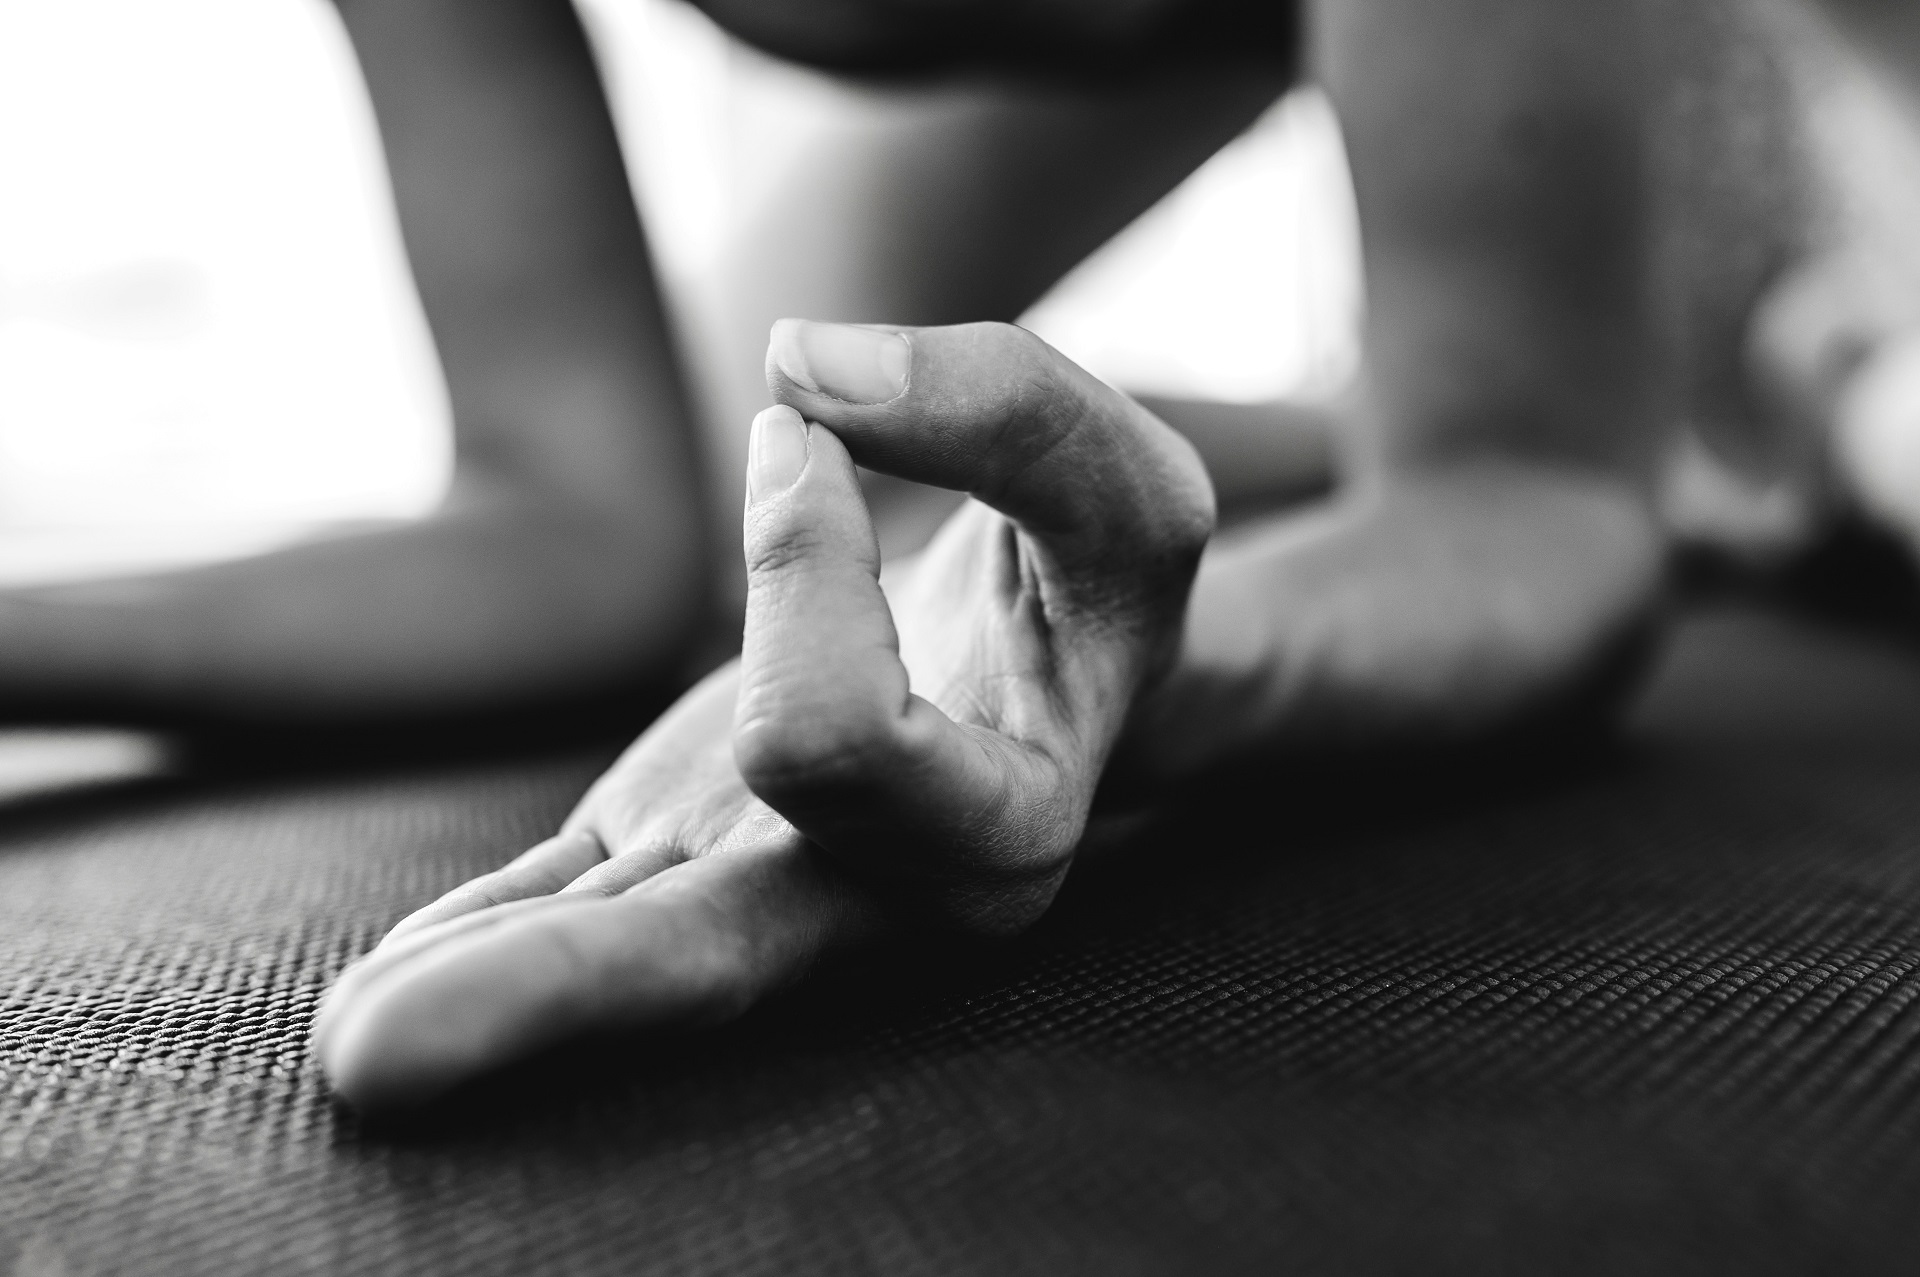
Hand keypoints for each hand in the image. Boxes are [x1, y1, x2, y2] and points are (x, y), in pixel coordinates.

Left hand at [314, 320, 1212, 1108]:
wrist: (1049, 663)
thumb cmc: (1088, 578)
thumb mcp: (1114, 479)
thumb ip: (1001, 407)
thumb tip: (800, 373)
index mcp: (998, 832)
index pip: (836, 738)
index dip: (797, 568)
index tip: (803, 432)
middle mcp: (874, 904)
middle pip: (700, 961)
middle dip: (554, 997)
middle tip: (373, 1052)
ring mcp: (764, 891)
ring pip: (612, 960)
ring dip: (473, 1000)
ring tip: (350, 1046)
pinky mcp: (683, 854)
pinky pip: (573, 909)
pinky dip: (479, 942)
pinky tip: (383, 990)